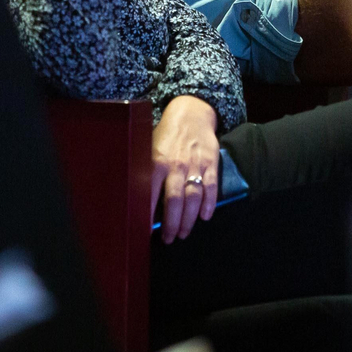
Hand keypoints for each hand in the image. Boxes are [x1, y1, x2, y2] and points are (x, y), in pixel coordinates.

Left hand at [150, 95, 220, 242]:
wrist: (191, 113)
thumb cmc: (167, 136)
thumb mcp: (151, 148)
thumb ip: (148, 171)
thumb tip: (140, 201)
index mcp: (156, 162)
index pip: (149, 194)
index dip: (147, 215)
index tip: (144, 231)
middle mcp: (176, 165)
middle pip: (174, 201)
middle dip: (171, 224)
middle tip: (168, 239)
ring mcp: (195, 165)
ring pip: (193, 198)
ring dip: (189, 219)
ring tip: (183, 233)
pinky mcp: (210, 163)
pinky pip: (211, 187)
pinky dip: (209, 204)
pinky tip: (205, 217)